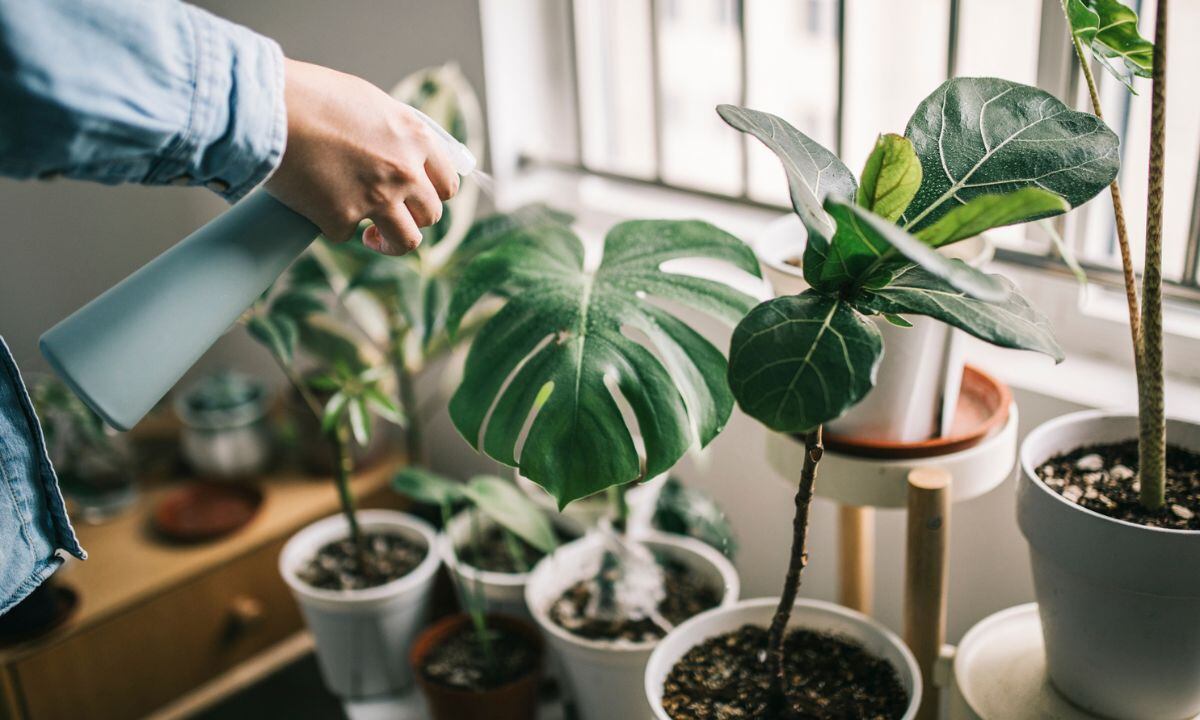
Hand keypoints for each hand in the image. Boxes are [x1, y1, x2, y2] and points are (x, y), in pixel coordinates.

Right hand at [265, 59, 458, 254]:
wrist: (268, 107)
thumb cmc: (311, 96)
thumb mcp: (369, 102)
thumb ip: (393, 131)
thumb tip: (404, 151)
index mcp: (415, 138)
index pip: (447, 183)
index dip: (434, 195)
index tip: (420, 200)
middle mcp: (404, 171)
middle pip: (431, 215)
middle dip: (413, 219)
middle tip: (391, 216)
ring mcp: (376, 199)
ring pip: (406, 241)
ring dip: (390, 244)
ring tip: (372, 238)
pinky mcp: (342, 219)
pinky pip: (347, 234)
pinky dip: (333, 225)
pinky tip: (319, 207)